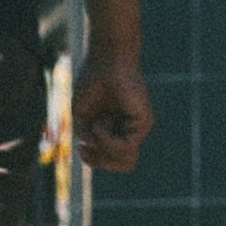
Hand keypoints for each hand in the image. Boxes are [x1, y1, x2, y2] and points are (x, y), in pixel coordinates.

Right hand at [72, 58, 152, 172]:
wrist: (105, 61)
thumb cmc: (92, 83)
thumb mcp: (82, 117)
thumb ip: (88, 137)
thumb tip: (95, 148)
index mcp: (117, 130)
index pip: (114, 160)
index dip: (95, 161)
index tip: (81, 148)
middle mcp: (130, 130)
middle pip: (122, 165)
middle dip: (100, 161)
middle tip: (87, 145)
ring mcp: (138, 127)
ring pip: (125, 160)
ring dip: (104, 147)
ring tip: (97, 124)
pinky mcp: (143, 122)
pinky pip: (126, 146)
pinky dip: (108, 139)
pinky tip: (101, 122)